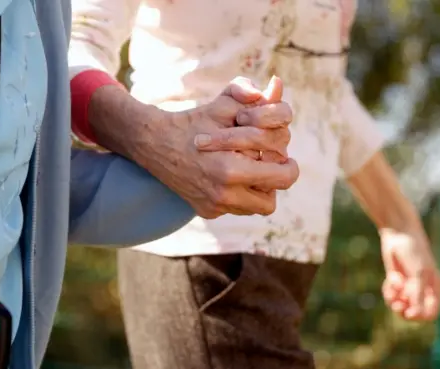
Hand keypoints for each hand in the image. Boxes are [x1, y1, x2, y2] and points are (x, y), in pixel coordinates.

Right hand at [131, 76, 297, 218]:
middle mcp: (223, 194)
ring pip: (256, 208)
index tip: (274, 151)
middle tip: (268, 163)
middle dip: (274, 181)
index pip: (284, 176)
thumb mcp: (223, 104)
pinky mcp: (206, 211)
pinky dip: (239, 194)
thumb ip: (253, 97)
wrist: (155, 143)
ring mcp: (214, 206)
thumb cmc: (193, 122)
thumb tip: (277, 85)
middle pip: (272, 201)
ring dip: (258, 189)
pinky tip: (228, 175)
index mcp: (231, 170)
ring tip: (249, 168)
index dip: (285, 160)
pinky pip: (237, 209)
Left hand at [380, 228, 439, 320]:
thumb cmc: (413, 252)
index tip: (408, 312)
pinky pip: (391, 295)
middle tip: (396, 304)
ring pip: (400, 305)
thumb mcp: (417, 274)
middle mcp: (422, 290)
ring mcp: (408, 287)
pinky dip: (389, 291)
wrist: (399, 235)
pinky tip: (389, 279)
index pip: (430, 314)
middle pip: (413, 313)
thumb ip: (417, 294)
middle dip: (403, 310)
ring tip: (391, 287)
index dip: (419, 317)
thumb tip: (415, 315)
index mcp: (434, 289)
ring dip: (393, 300)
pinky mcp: (396, 282)